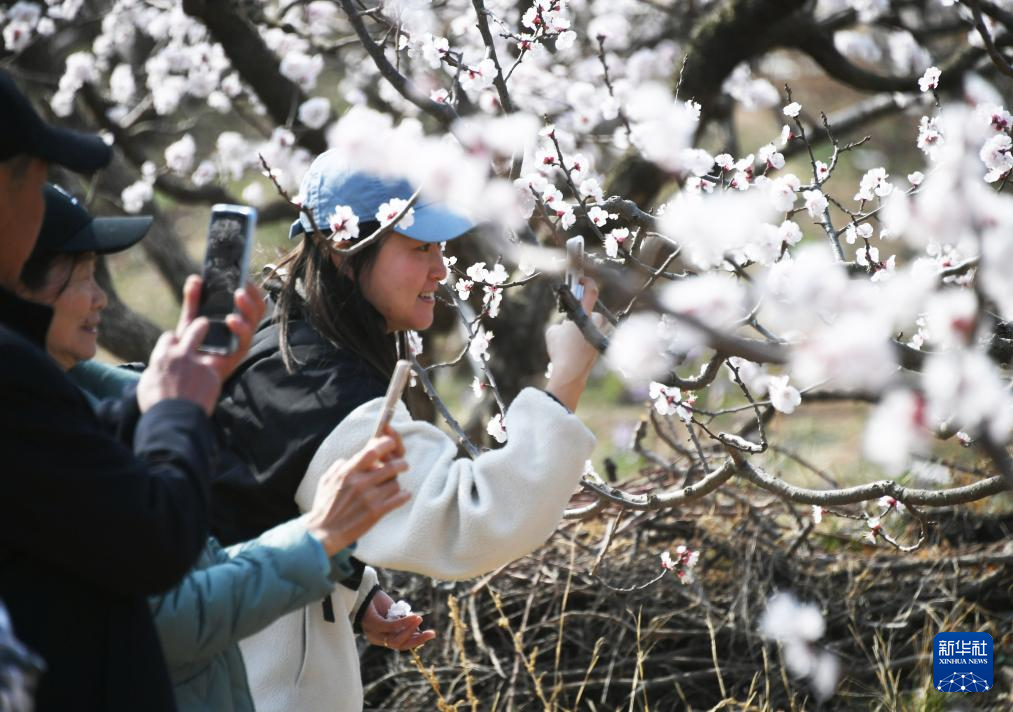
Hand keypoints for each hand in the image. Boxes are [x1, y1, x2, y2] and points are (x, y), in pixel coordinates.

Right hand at [136, 318, 221, 415]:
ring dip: (215, 343)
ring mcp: (199, 364)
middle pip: (193, 330)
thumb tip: (157, 370)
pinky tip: (209, 383)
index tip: (176, 345)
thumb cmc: (156, 405)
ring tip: (218, 340)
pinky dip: (212, 376)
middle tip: (204, 323)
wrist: (173, 420)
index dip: (172, 341)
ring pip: (210, 345)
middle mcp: (181, 355)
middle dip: (199, 326)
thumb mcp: (147, 384)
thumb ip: (155, 371)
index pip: (169, 337)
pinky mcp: (213, 375)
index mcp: (162, 356)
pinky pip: (214, 371)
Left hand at [176, 275, 265, 381]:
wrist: (184, 372)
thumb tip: (196, 278)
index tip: (243, 276)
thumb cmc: (191, 346)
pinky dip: (240, 328)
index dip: (250, 287)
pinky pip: (244, 340)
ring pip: (254, 322)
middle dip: (252, 295)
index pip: (250, 300)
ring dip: (248, 307)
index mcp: (235, 318)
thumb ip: (194, 301)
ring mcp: (241, 342)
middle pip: (257, 309)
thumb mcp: (191, 320)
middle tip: (241, 285)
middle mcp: (242, 329)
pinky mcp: (237, 354)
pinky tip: (231, 319)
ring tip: (238, 296)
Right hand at [305, 426, 409, 556]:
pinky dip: (404, 496)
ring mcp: (369, 498)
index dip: (385, 444)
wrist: (323, 532)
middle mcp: (360, 483)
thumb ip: (340, 465)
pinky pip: (398, 499)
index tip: (391, 443)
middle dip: (401, 464)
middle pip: (390, 467)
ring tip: (393, 486)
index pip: (371, 451)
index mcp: (348, 472)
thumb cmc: (324, 505)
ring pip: (395, 483)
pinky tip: (404, 495)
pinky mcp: (375, 513)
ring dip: (396, 483)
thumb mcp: (327, 479)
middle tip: (403, 465)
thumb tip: (352, 457)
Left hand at [361, 590, 435, 650]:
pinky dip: (403, 623)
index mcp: (383, 638)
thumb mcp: (394, 615)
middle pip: (399, 645)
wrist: (364, 589)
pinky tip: (412, 617)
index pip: (402, 645)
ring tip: (420, 619)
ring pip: (395, 639)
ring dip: (410, 630)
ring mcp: (373, 632)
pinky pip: (389, 627)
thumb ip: (403, 624)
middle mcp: (377, 639)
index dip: (417, 641)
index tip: (431, 634)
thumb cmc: (378, 603)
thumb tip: (418, 633)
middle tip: (431, 633)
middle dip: (417, 640)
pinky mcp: (372, 623)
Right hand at [545, 277, 603, 410]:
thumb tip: (567, 325)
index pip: (591, 292)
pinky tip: (575, 350)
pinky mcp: (600, 345)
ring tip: (571, 341)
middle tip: (569, 326)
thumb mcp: (553, 331)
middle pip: (590, 312)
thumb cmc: (560, 350)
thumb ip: (562, 322)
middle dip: (581, 316)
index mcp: (585, 315)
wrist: (571, 372)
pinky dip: (584, 340)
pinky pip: (591, 337)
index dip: (587, 282)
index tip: (581, 279)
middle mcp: (597, 323)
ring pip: (592, 325)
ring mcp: (600, 335)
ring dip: (583, 328)